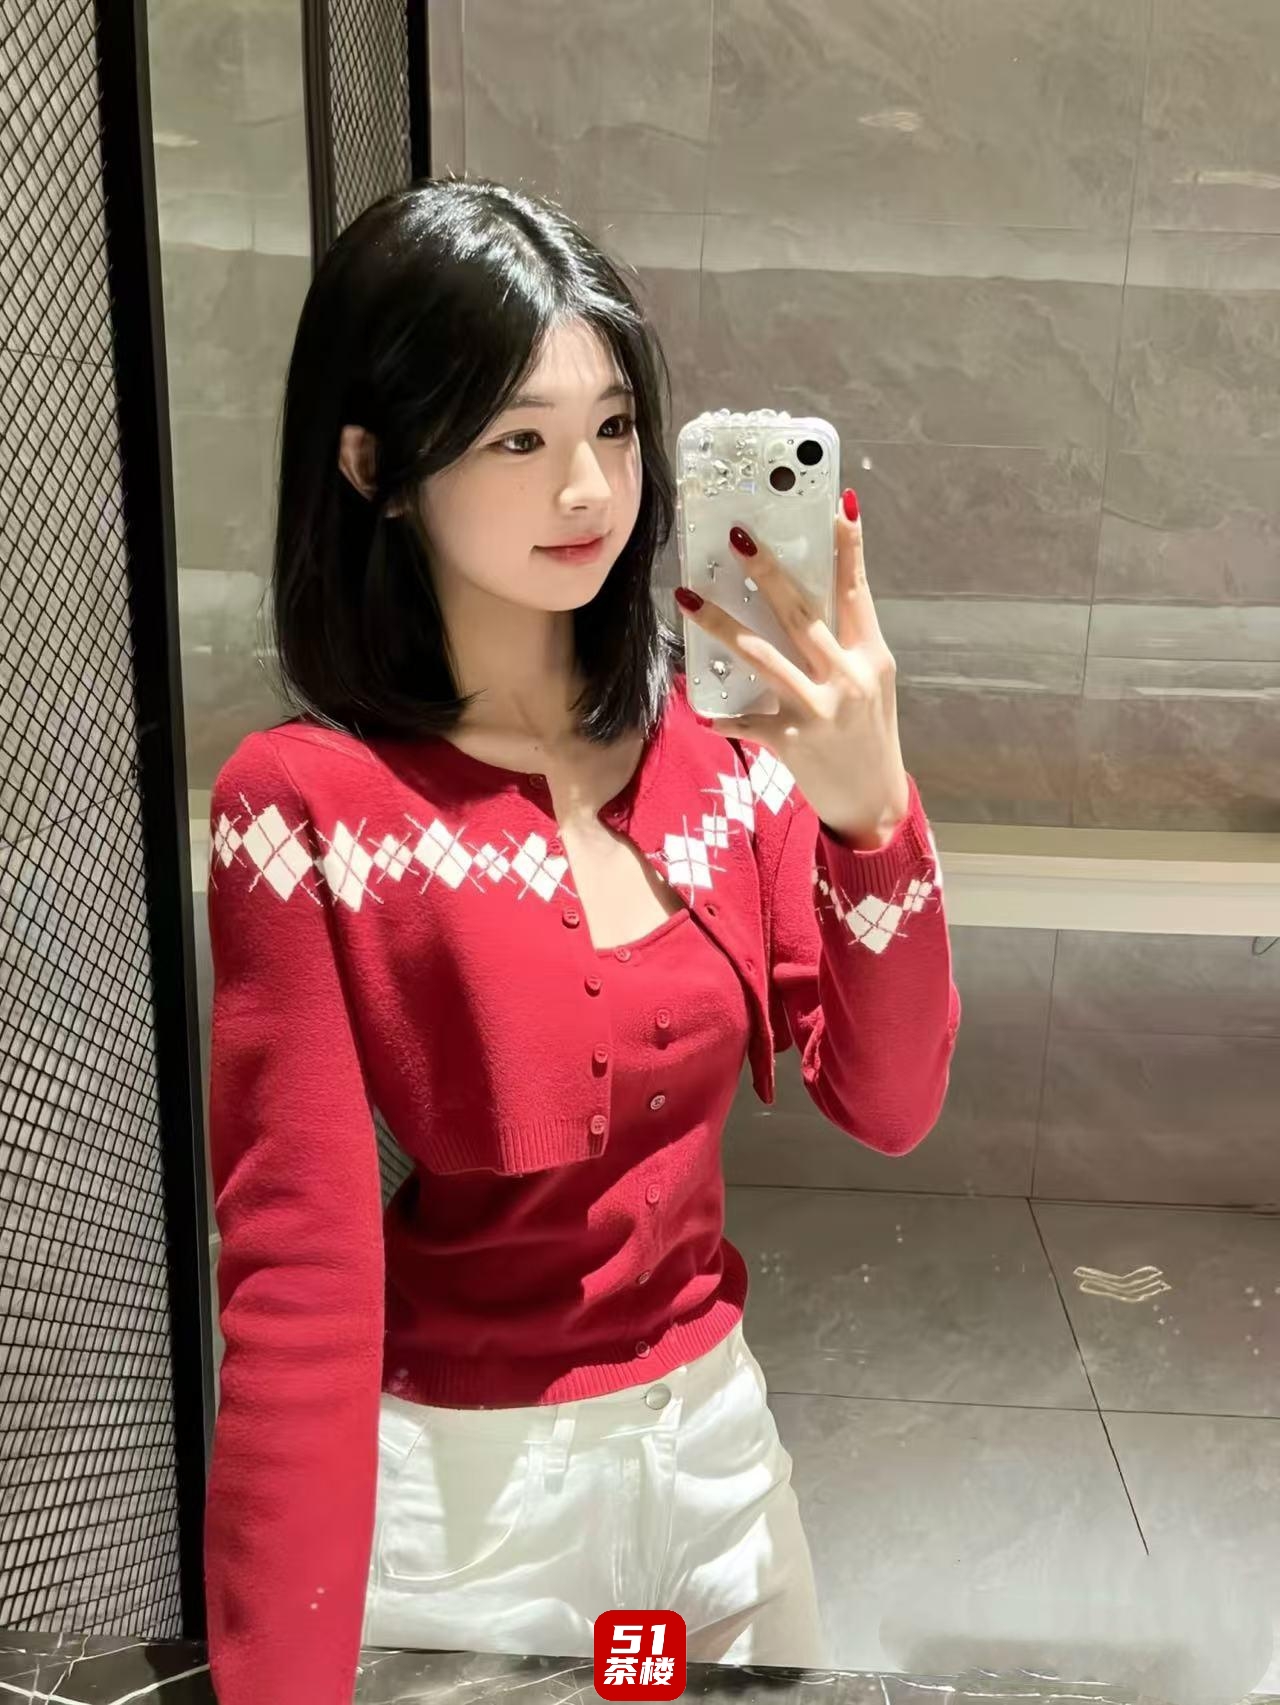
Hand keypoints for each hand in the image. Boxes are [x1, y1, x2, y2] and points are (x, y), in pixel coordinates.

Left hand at [674, 490, 910, 848]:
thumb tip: (800, 604)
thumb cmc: (868, 735)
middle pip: (801, 612)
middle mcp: (848, 677)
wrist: (873, 801)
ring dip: (721, 625)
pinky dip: (722, 715)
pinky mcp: (793, 739)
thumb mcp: (868, 684)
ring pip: (762, 656)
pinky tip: (699, 709)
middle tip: (738, 538)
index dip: (848, 547)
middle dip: (766, 572)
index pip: (857, 591)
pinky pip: (746, 720)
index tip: (838, 505)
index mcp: (869, 655)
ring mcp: (819, 708)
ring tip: (688, 598)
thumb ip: (841, 646)